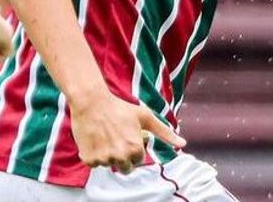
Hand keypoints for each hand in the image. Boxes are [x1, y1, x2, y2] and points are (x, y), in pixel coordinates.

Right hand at [69, 91, 185, 173]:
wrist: (92, 103)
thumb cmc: (120, 108)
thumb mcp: (146, 117)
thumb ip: (165, 132)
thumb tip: (183, 144)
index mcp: (135, 149)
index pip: (138, 160)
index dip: (134, 147)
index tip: (128, 136)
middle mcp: (120, 156)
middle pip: (125, 168)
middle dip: (124, 156)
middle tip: (118, 139)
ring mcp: (103, 159)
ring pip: (109, 164)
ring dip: (108, 154)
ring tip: (106, 136)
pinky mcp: (89, 159)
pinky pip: (94, 163)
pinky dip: (95, 154)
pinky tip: (96, 139)